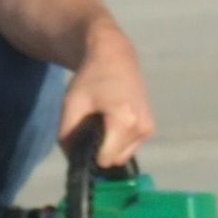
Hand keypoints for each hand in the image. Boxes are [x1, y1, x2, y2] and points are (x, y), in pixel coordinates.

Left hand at [59, 27, 153, 168]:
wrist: (115, 57)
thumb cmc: (91, 78)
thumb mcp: (71, 104)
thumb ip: (67, 135)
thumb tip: (72, 160)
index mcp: (124, 121)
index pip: (105, 159)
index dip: (90, 154)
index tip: (83, 139)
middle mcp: (142, 129)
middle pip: (114, 160)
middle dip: (100, 151)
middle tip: (90, 128)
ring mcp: (148, 129)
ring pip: (123, 156)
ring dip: (110, 147)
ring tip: (102, 123)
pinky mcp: (150, 129)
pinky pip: (130, 148)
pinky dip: (119, 142)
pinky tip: (112, 122)